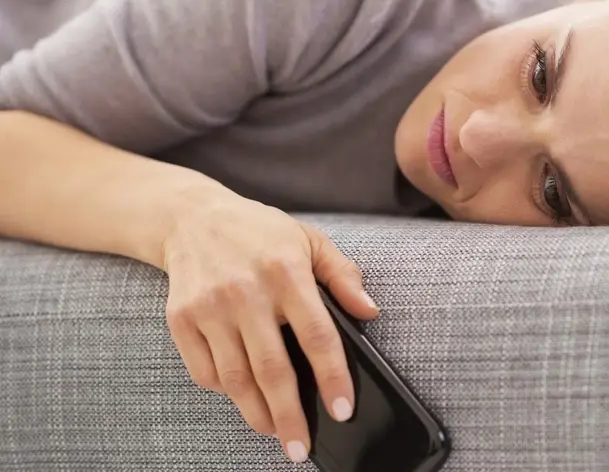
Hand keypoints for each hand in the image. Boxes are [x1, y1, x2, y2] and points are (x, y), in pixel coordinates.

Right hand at [161, 190, 377, 462]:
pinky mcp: (180, 318)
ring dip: (256, 413)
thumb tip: (370, 312)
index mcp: (287, 272)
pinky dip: (224, 391)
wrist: (193, 218)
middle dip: (289, 416)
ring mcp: (209, 307)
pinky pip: (204, 371)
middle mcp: (246, 292)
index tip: (342, 410)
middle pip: (272, 370)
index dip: (332, 377)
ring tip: (275, 431)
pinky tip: (242, 395)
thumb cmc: (260, 233)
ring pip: (235, 379)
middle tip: (300, 448)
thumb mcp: (310, 241)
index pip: (317, 336)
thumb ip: (343, 276)